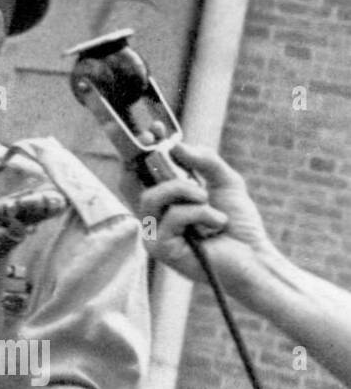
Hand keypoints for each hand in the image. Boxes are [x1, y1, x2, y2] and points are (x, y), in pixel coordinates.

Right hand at [121, 140, 274, 283]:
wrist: (254, 257)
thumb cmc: (239, 225)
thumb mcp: (224, 182)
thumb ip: (204, 161)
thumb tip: (177, 146)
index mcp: (164, 201)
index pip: (139, 173)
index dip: (140, 150)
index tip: (155, 130)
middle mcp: (153, 216)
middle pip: (133, 181)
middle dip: (153, 164)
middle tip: (167, 150)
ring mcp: (153, 233)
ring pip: (152, 196)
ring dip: (185, 191)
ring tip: (208, 201)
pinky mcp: (159, 248)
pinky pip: (172, 216)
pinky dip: (199, 214)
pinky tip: (216, 224)